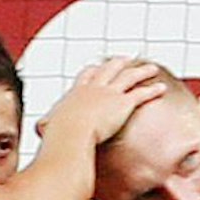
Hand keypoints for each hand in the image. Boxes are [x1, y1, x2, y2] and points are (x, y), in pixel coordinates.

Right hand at [39, 57, 168, 145]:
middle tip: (126, 59)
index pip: (86, 77)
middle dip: (118, 63)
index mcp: (76, 94)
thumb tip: (38, 140)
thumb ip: (48, 132)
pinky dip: (152, 90)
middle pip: (108, 69)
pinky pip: (141, 93)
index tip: (97, 67)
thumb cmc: (59, 136)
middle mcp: (93, 89)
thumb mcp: (50, 130)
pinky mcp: (122, 103)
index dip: (93, 71)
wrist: (70, 134)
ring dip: (141, 71)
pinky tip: (161, 88)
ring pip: (128, 77)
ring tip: (151, 68)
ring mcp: (108, 94)